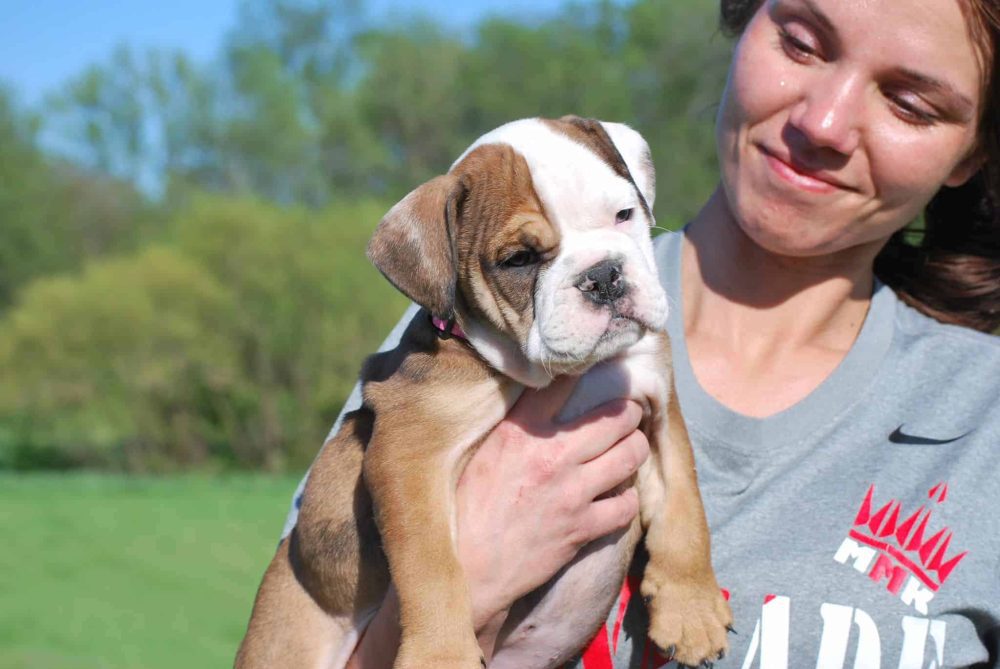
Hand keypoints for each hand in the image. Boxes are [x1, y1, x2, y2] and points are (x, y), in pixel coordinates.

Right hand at [456, 375, 649, 631]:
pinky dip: (627, 498)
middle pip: (617, 418)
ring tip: (631, 445)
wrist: (468, 567)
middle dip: (628, 412)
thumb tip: (542, 398)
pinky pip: (627, 505)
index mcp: (522, 431)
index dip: (587, 370)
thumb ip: (516, 426)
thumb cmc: (466, 507)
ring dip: (635, 448)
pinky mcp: (582, 528)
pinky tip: (619, 495)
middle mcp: (553, 456)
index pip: (566, 383)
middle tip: (628, 412)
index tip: (598, 366)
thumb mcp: (483, 452)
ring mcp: (573, 493)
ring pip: (630, 456)